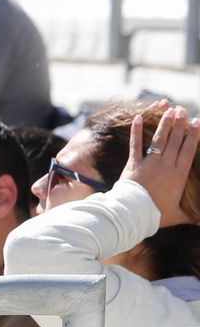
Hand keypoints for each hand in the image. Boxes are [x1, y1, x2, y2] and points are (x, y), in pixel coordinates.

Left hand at [124, 103, 199, 227]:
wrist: (133, 215)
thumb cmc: (155, 216)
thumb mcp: (177, 216)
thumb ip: (192, 217)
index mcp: (179, 175)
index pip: (189, 151)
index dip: (193, 135)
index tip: (197, 122)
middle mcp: (166, 166)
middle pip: (176, 141)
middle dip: (180, 124)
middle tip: (183, 110)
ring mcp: (149, 164)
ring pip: (159, 140)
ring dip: (165, 124)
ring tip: (169, 109)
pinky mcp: (133, 164)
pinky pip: (135, 145)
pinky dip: (136, 131)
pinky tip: (138, 117)